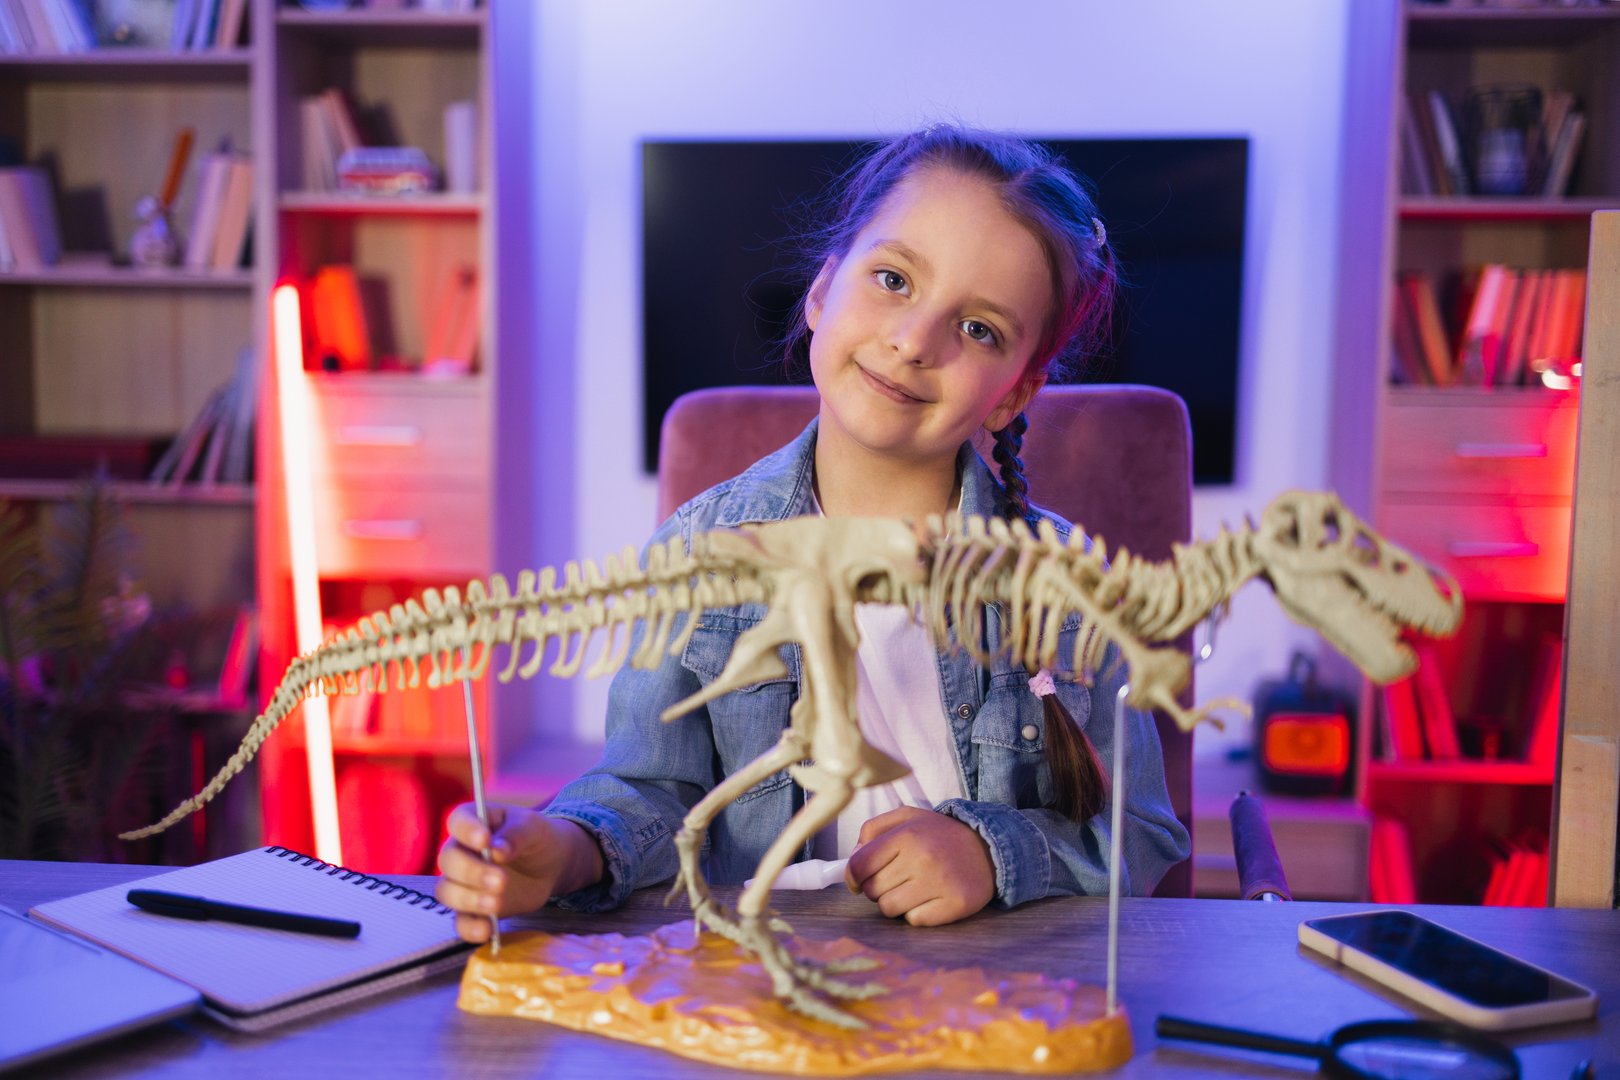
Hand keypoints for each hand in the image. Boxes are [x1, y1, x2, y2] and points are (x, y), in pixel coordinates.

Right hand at [434, 802, 603, 942]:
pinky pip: (460, 921)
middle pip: (449, 861)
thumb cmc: (535, 838)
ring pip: (447, 892)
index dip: (466, 831)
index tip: (485, 841)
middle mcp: (460, 851)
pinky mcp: (472, 909)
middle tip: (501, 880)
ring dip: (469, 900)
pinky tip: (486, 931)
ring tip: (496, 904)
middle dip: (472, 872)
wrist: (548, 865)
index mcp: (472, 823)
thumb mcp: (532, 828)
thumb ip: (516, 834)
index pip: (458, 822)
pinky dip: (470, 928)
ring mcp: (462, 882)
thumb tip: (498, 848)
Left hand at [843, 806, 994, 925]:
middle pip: (872, 890)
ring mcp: (940, 883)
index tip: (857, 881)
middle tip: (897, 878)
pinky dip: (918, 913)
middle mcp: (922, 858)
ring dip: (896, 902)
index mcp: (906, 834)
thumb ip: (872, 830)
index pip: (859, 865)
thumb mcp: (906, 818)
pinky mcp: (955, 904)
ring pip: (889, 908)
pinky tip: (930, 898)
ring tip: (912, 888)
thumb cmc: (938, 835)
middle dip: (878, 887)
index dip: (852, 877)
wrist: (987, 847)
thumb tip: (851, 859)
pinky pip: (914, 920)